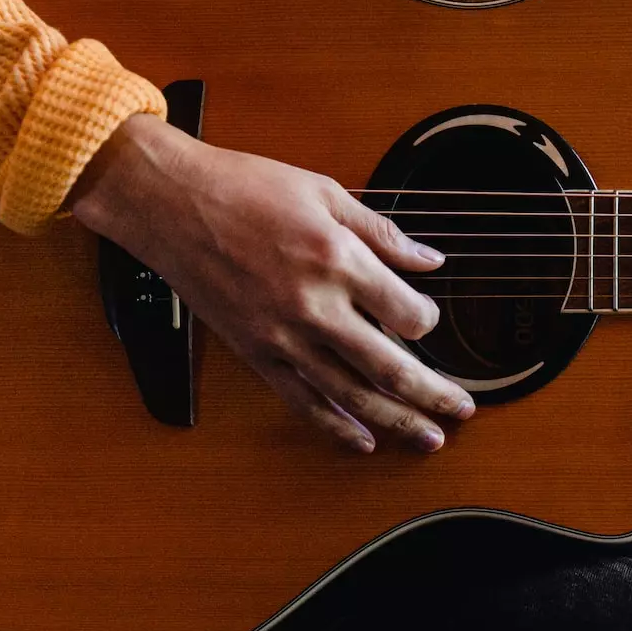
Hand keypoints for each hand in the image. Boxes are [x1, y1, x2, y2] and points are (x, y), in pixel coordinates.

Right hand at [69, 114, 471, 452]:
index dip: (428, 323)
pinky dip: (336, 427)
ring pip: (353, 395)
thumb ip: (383, 233)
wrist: (169, 202)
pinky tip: (363, 442)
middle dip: (434, 394)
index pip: (407, 314)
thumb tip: (429, 260)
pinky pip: (302, 402)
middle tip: (461, 409)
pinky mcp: (256, 354)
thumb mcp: (325, 192)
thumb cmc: (243, 188)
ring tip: (429, 439)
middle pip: (391, 367)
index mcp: (337, 260)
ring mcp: (284, 337)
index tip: (428, 322)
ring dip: (397, 423)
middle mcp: (315, 306)